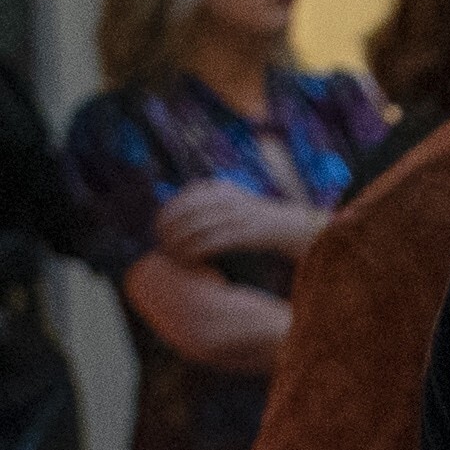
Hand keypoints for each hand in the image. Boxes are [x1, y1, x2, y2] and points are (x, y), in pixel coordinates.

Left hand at [155, 182, 319, 263]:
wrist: (291, 228)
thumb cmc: (258, 219)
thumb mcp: (233, 199)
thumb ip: (210, 198)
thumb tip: (180, 202)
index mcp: (222, 188)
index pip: (185, 197)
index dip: (168, 212)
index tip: (158, 226)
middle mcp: (227, 199)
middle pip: (187, 213)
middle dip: (169, 229)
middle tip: (160, 244)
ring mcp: (236, 216)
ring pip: (196, 229)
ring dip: (179, 243)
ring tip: (170, 255)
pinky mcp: (244, 234)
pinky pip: (211, 243)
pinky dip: (195, 253)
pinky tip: (187, 261)